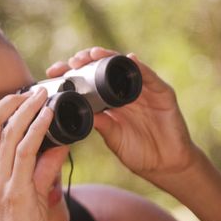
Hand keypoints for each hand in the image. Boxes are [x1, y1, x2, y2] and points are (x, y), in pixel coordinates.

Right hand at [0, 88, 68, 220]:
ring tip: (43, 95)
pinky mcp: (15, 193)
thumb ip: (41, 170)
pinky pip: (25, 152)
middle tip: (31, 90)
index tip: (19, 96)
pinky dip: (37, 130)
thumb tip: (58, 146)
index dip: (0, 108)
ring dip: (27, 110)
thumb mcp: (30, 196)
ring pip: (9, 134)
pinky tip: (48, 117)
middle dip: (10, 102)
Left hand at [47, 47, 197, 178]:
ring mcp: (144, 91)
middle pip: (104, 68)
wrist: (166, 166)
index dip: (72, 74)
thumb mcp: (114, 138)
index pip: (88, 81)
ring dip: (108, 57)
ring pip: (124, 66)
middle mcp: (126, 92)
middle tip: (72, 61)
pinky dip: (139, 67)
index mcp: (111, 102)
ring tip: (93, 54)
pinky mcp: (162, 93)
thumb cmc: (140, 154)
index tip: (54, 72)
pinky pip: (149, 76)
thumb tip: (80, 110)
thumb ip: (101, 124)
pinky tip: (128, 59)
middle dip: (86, 60)